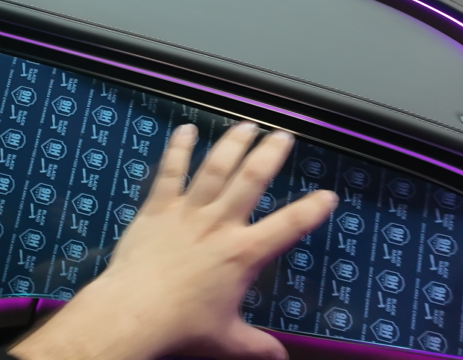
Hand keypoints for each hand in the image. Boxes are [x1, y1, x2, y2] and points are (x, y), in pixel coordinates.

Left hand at [11, 123, 337, 359]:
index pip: (288, 227)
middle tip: (283, 136)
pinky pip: (169, 172)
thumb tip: (280, 358)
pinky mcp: (157, 209)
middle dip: (270, 154)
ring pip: (215, 168)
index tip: (328, 195)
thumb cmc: (181, 326)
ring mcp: (187, 213)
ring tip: (246, 125)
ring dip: (232, 144)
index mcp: (242, 254)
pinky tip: (184, 130)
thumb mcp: (229, 340)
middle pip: (251, 179)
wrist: (134, 312)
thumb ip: (258, 346)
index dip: (311, 209)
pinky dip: (177, 149)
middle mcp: (219, 225)